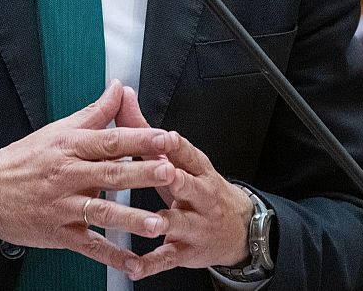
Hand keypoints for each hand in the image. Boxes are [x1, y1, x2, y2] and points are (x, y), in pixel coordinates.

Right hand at [0, 80, 176, 272]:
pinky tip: (134, 264)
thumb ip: (95, 112)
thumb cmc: (25, 159)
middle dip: (142, 175)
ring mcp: (63, 206)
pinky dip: (111, 257)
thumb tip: (119, 88)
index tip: (165, 138)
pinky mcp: (58, 233)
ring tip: (158, 224)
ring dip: (131, 220)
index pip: (109, 141)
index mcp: (70, 147)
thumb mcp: (58, 130)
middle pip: (110, 174)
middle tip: (169, 173)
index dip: (139, 139)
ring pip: (101, 213)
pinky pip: (89, 246)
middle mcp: (68, 175)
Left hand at [114, 87, 251, 280]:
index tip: (165, 135)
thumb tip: (124, 95)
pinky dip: (151, 263)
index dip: (176, 144)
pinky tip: (134, 266)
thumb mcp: (179, 160)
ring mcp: (195, 224)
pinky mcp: (188, 250)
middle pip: (189, 184)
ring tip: (148, 223)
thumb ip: (145, 130)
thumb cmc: (199, 188)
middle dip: (177, 180)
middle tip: (165, 175)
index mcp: (196, 169)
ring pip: (179, 221)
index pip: (187, 151)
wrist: (238, 229)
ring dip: (163, 222)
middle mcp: (200, 195)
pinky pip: (168, 257)